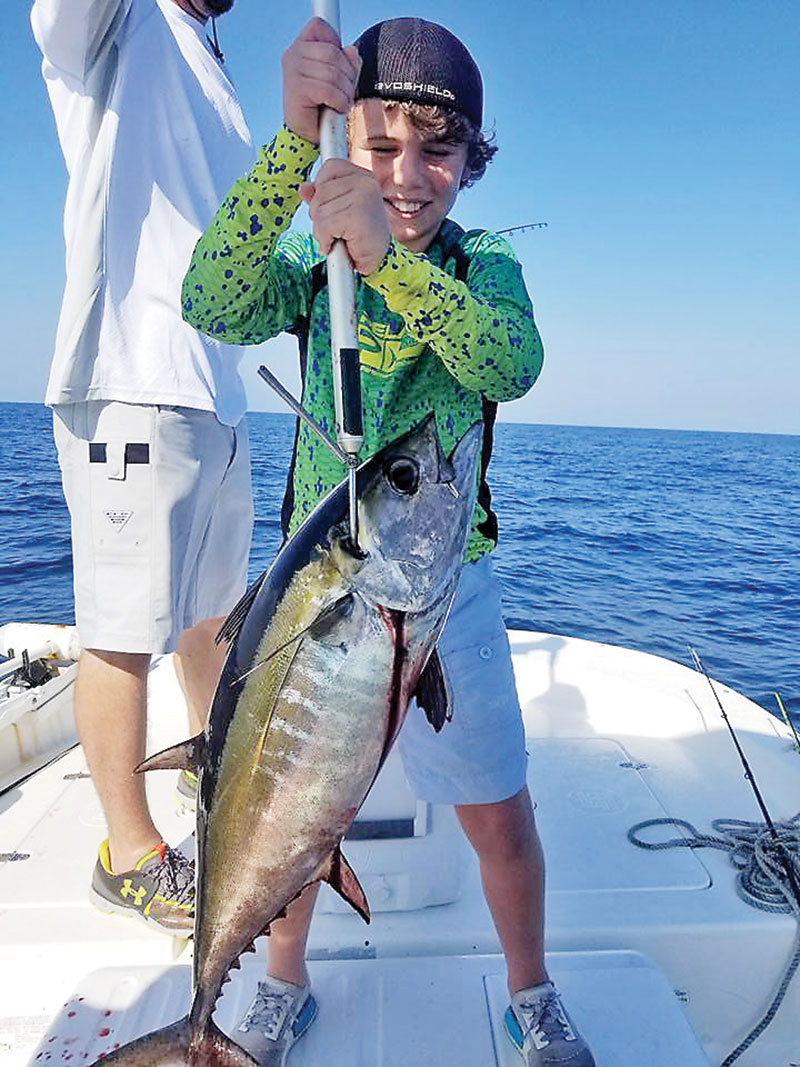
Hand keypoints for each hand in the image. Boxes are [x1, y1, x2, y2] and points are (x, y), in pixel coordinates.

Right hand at [282, 17, 360, 144]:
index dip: (335, 44)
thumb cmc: (321, 105)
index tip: (339, 67)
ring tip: (342, 102)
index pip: (319, 27)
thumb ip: (347, 62)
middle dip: (347, 75)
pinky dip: (338, 101)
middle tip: (347, 92)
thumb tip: (352, 51)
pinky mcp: (297, 89)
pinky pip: (328, 90)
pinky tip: (336, 108)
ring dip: (345, 92)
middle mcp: (293, 55)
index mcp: (300, 47)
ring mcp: (293, 71)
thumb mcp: (339, 79)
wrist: (305, 135)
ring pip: (333, 73)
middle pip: (333, 52)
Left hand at [300, 159, 390, 275]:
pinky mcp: (356, 215)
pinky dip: (325, 240)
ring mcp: (362, 196)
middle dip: (320, 215)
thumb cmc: (361, 238)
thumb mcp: (338, 211)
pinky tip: (337, 246)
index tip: (333, 209)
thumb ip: (321, 197)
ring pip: (319, 210)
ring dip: (322, 231)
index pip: (330, 167)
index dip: (322, 189)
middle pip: (320, 191)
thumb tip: (303, 189)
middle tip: (337, 230)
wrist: (378, 263)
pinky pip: (324, 226)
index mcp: (364, 176)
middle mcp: (365, 182)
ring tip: (339, 238)